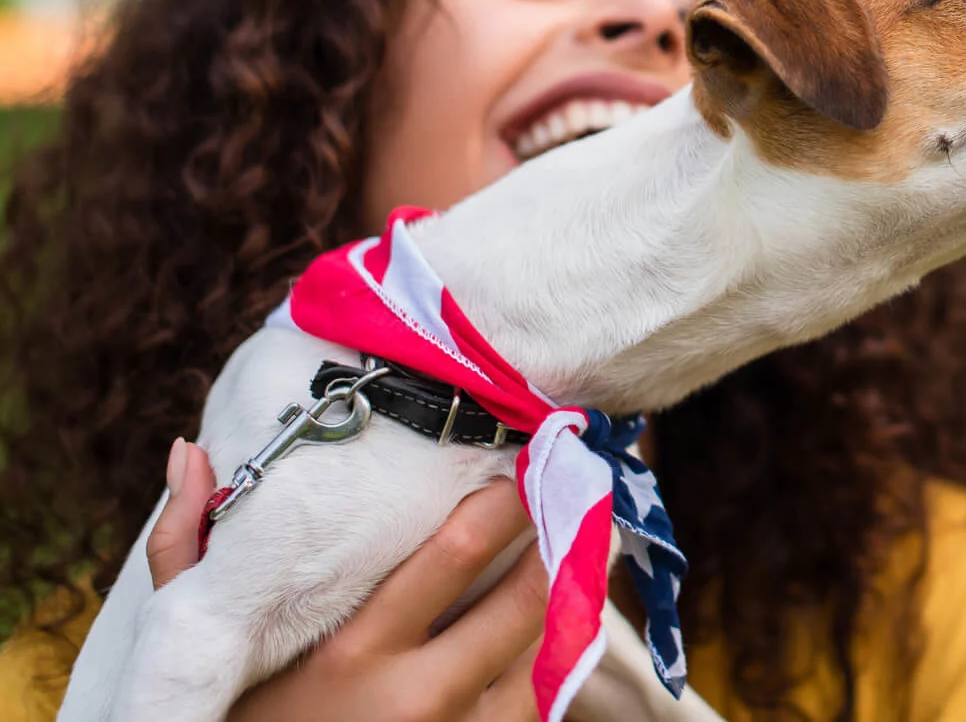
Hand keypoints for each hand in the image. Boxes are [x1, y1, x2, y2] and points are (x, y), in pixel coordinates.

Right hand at [150, 445, 544, 720]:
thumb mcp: (210, 654)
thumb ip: (190, 551)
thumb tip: (190, 450)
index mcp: (350, 651)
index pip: (454, 552)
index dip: (505, 498)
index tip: (528, 459)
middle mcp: (415, 695)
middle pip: (522, 595)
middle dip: (562, 533)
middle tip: (581, 484)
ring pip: (547, 647)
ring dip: (574, 588)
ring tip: (593, 536)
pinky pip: (544, 697)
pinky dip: (561, 649)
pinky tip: (570, 610)